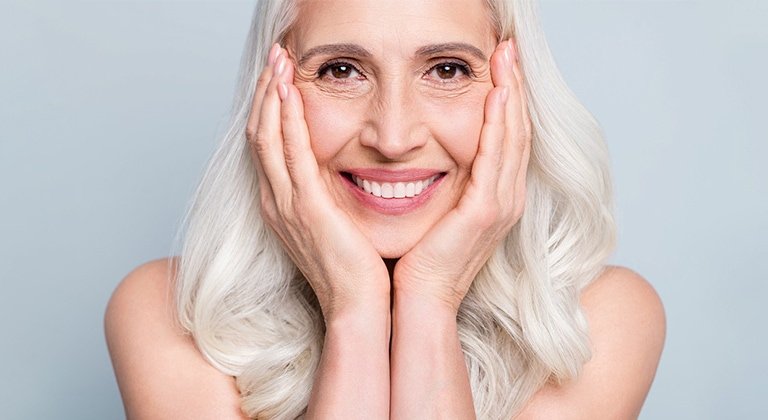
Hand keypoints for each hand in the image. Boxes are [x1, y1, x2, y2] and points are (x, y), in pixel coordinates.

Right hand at [246, 45, 389, 320]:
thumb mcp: (335, 225)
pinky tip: (291, 91)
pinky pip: (291, 152)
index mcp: (282, 204)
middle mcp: (276, 201)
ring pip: (268, 136)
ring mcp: (287, 204)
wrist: (357, 306)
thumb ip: (328, 196)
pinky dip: (288, 118)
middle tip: (274, 57)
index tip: (279, 77)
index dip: (270, 108)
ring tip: (278, 61)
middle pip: (260, 133)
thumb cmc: (353, 270)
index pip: (268, 145)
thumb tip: (338, 171)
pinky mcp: (307, 207)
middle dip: (265, 92)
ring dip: (271, 95)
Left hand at [393, 40, 531, 312]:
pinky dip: (499, 123)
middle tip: (508, 48)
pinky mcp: (487, 210)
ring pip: (513, 136)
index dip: (507, 98)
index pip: (506, 136)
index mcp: (495, 196)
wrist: (419, 296)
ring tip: (506, 58)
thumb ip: (445, 181)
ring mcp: (502, 203)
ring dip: (510, 94)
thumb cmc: (421, 256)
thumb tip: (426, 149)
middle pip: (517, 129)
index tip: (500, 65)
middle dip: (513, 86)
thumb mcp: (437, 209)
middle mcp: (507, 196)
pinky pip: (497, 156)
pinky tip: (496, 94)